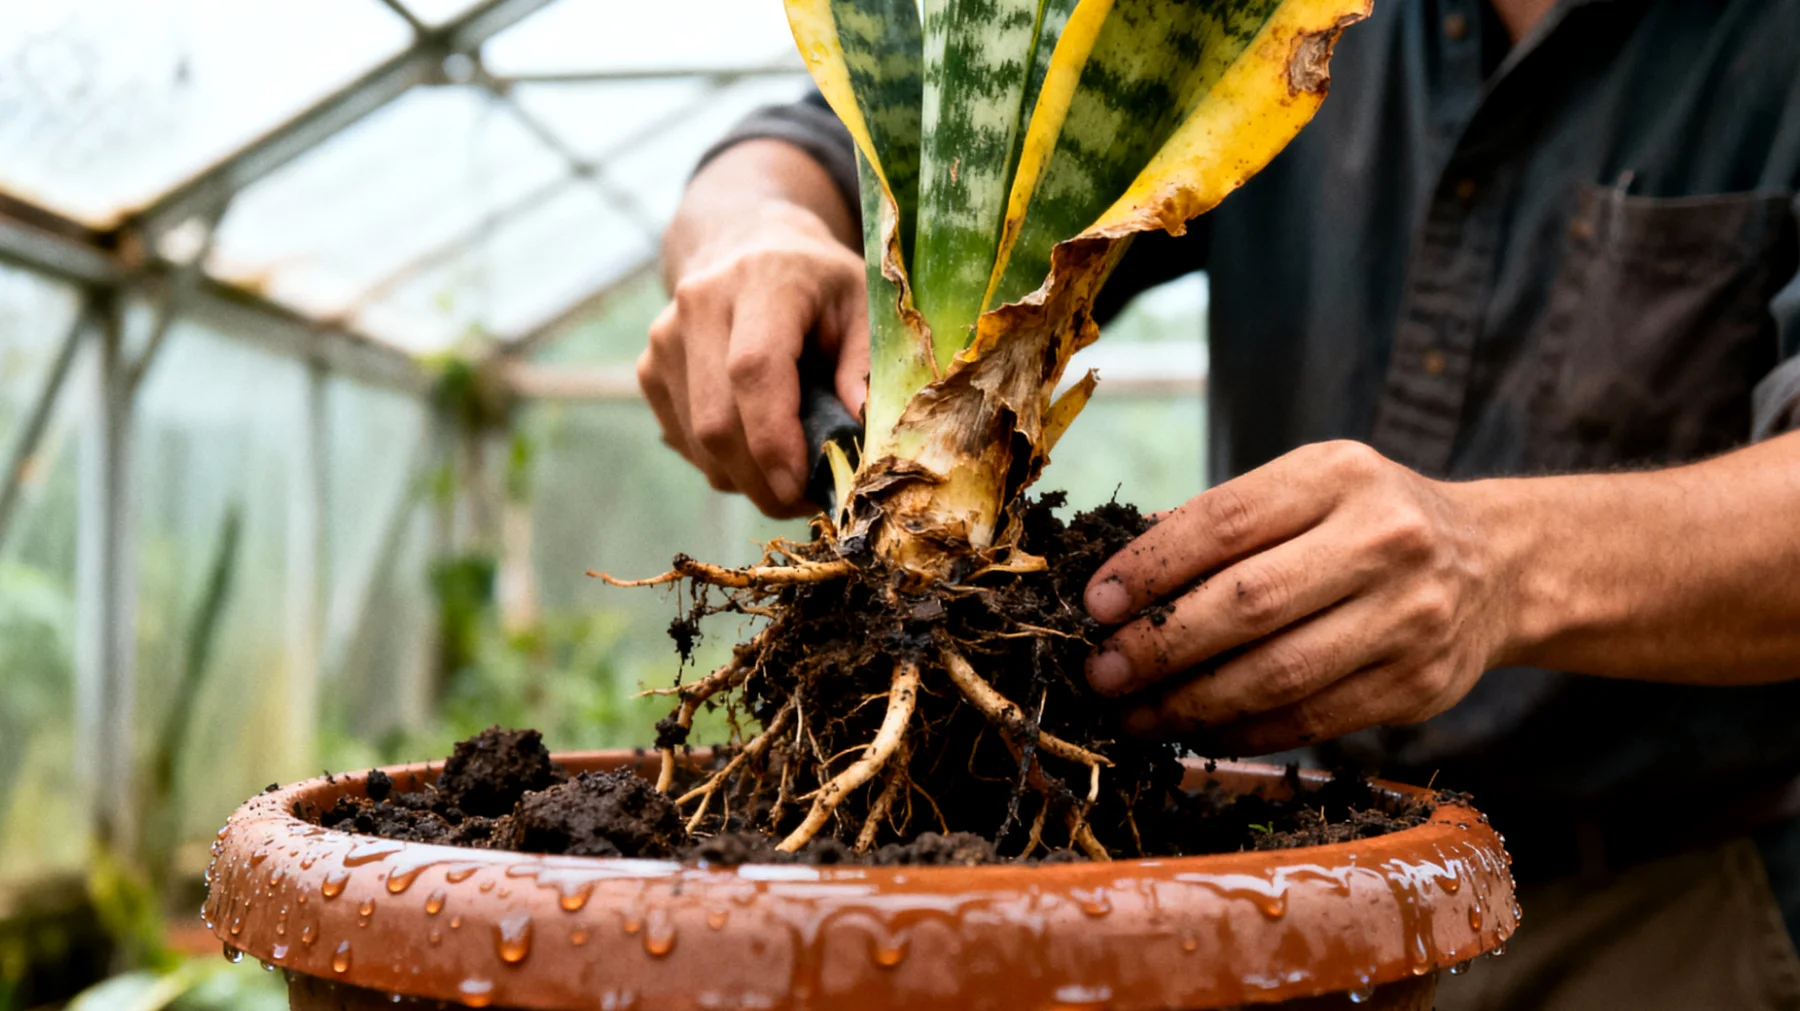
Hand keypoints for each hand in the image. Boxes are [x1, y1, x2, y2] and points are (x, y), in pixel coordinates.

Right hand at [640, 200, 869, 516]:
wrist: (751, 248)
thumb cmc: (819, 288)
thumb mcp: (863, 307)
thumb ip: (865, 366)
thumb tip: (859, 430)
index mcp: (761, 279)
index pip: (753, 369)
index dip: (774, 438)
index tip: (802, 488)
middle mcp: (699, 303)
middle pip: (718, 419)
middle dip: (762, 480)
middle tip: (806, 502)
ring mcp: (664, 338)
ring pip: (698, 442)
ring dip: (746, 479)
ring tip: (791, 474)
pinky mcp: (648, 369)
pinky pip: (685, 442)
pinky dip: (724, 465)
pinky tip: (757, 448)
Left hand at [1082, 441, 1517, 754]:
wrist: (1496, 565)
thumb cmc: (1366, 522)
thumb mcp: (1307, 488)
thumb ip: (1220, 523)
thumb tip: (1110, 575)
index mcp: (1338, 475)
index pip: (1224, 521)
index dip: (1150, 566)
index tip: (1095, 604)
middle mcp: (1383, 541)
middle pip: (1247, 604)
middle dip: (1158, 646)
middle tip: (1100, 672)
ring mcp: (1408, 618)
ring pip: (1277, 674)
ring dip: (1189, 703)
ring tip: (1133, 715)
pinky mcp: (1418, 686)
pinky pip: (1310, 721)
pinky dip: (1241, 732)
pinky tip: (1195, 732)